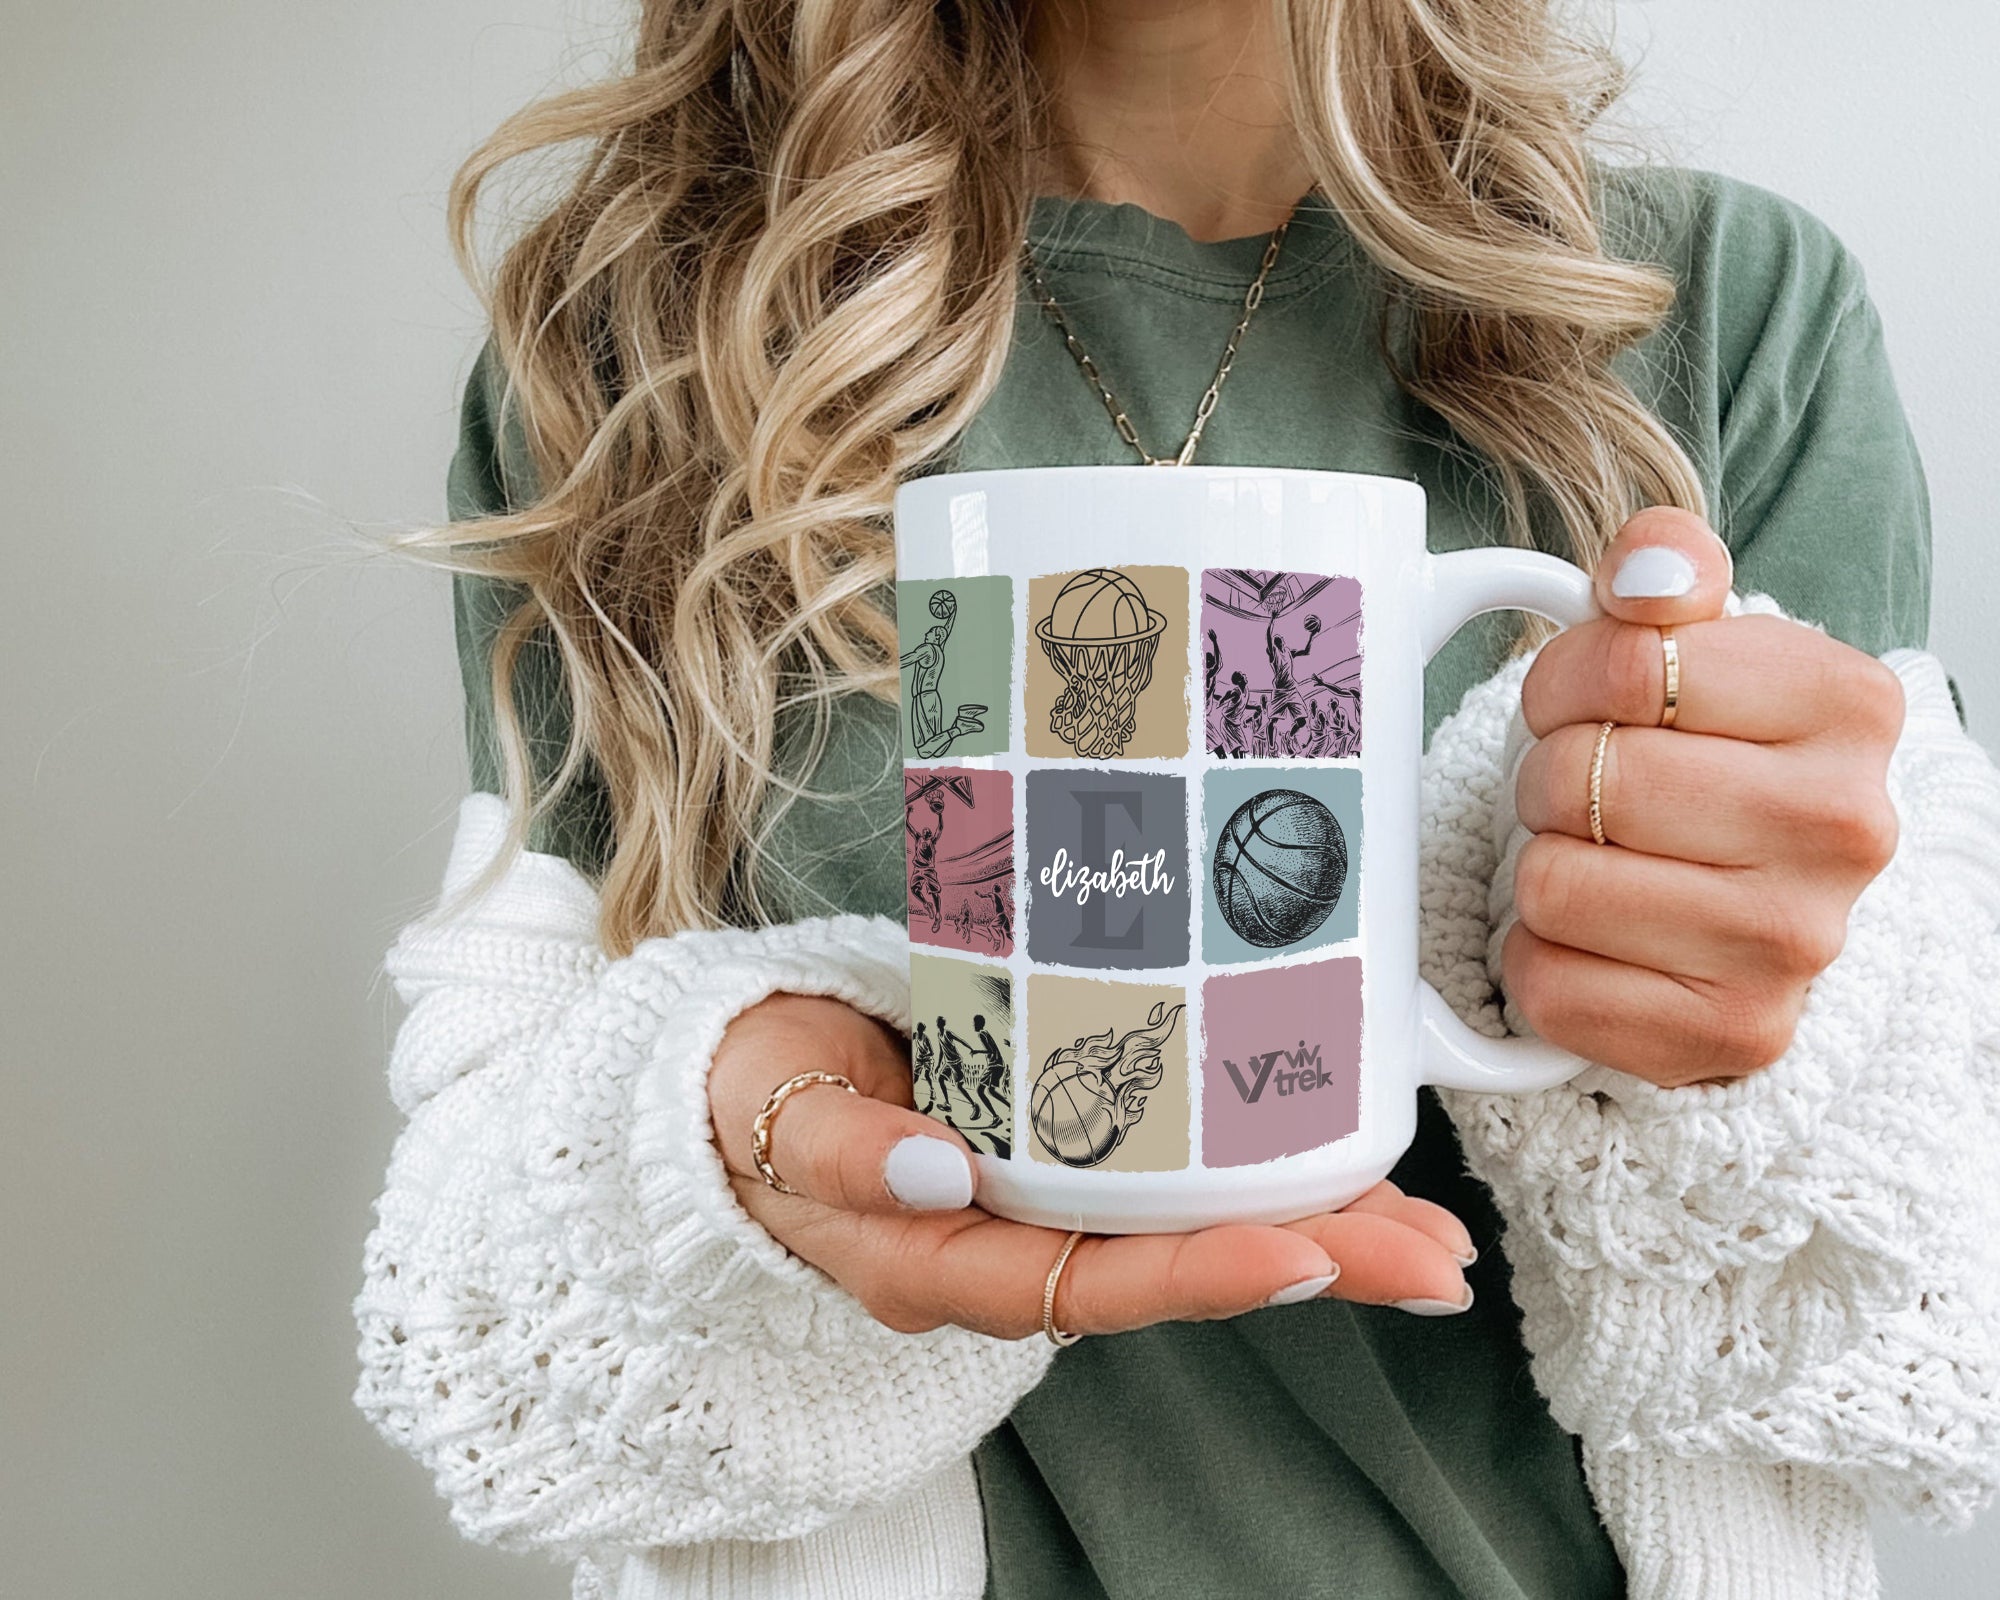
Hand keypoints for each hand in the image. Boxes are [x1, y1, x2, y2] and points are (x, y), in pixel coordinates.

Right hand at [708, 995, 1476, 1336]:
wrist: (741, 1081)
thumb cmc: (757, 1104)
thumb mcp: (777, 1124)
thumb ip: (845, 1152)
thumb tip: (939, 1169)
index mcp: (948, 1260)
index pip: (1092, 1284)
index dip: (1202, 1274)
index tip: (1307, 1253)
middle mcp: (1016, 1245)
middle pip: (1177, 1267)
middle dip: (1312, 1261)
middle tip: (1432, 1256)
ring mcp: (1047, 1198)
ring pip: (1194, 1225)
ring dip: (1314, 1222)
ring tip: (1426, 1224)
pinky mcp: (1064, 1141)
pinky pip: (1173, 1168)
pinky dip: (1260, 1165)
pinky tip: (1338, 1150)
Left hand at [1507, 509, 1905, 1086]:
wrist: (1748, 893)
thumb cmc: (1703, 755)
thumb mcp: (1694, 638)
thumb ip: (1664, 565)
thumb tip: (1646, 572)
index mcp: (1848, 705)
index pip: (1623, 663)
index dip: (1567, 681)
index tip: (1592, 704)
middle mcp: (1845, 830)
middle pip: (1581, 778)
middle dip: (1551, 776)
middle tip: (1588, 792)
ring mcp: (1795, 947)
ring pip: (1554, 884)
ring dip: (1544, 866)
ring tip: (1599, 860)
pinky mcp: (1731, 1038)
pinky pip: (1549, 986)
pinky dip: (1541, 960)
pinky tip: (1597, 941)